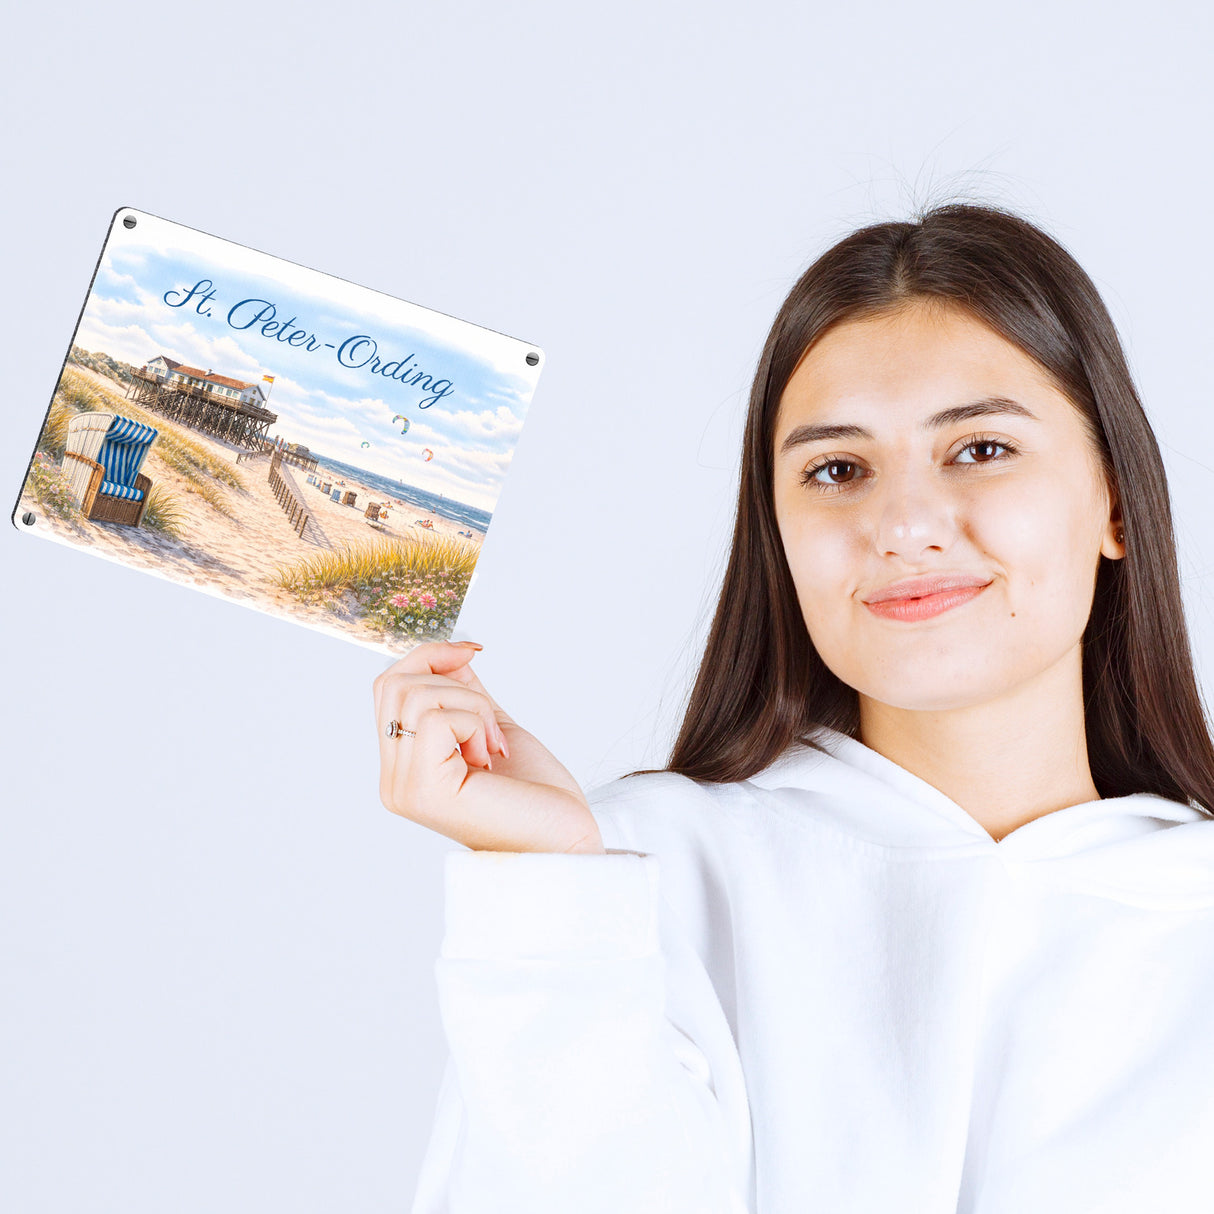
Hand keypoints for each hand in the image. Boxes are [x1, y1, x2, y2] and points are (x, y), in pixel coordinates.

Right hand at [372, 640, 605, 853]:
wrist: (565, 837)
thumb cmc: (536, 793)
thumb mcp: (490, 724)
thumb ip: (464, 692)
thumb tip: (448, 652)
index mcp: (403, 766)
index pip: (388, 688)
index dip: (429, 656)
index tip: (472, 651)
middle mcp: (394, 781)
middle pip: (394, 684)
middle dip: (453, 680)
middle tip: (489, 721)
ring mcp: (404, 788)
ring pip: (417, 696)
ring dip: (473, 706)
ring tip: (492, 745)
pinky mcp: (424, 791)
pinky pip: (436, 718)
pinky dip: (475, 723)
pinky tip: (490, 757)